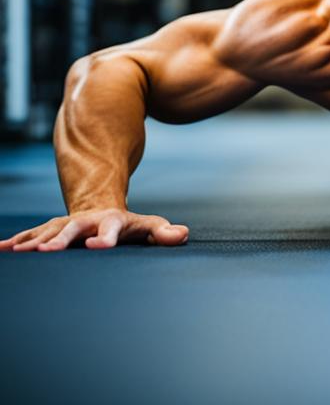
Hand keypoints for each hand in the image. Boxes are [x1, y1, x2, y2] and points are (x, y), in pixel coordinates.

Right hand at [0, 208, 188, 251]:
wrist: (101, 208)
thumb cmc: (129, 226)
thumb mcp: (149, 227)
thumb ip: (165, 233)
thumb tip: (182, 234)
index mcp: (112, 221)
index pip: (111, 228)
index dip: (106, 237)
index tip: (98, 246)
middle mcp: (86, 221)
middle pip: (73, 228)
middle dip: (60, 239)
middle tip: (48, 251)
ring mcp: (66, 224)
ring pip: (48, 230)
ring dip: (33, 241)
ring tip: (20, 252)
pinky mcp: (50, 230)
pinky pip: (31, 235)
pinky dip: (16, 242)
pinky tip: (2, 250)